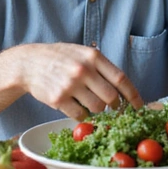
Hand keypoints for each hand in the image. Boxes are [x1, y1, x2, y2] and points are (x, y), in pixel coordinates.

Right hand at [13, 43, 143, 119]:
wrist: (28, 63)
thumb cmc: (60, 58)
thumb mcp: (82, 52)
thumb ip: (101, 66)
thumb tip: (123, 88)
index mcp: (93, 56)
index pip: (121, 79)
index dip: (133, 95)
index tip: (139, 106)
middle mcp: (83, 70)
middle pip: (111, 97)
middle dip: (115, 106)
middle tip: (113, 107)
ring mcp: (70, 85)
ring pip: (97, 108)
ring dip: (97, 110)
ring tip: (89, 102)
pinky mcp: (58, 99)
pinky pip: (80, 115)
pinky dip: (82, 115)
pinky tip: (76, 107)